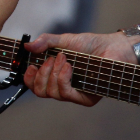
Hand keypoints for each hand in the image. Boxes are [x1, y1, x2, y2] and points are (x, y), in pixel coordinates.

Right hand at [22, 32, 139, 106]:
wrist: (112, 47)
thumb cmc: (91, 45)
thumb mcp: (64, 40)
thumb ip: (46, 42)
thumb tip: (27, 46)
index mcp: (55, 75)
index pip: (35, 85)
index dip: (28, 78)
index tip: (30, 66)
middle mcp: (63, 87)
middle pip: (40, 92)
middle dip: (41, 75)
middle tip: (50, 59)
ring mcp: (74, 94)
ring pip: (52, 93)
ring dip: (53, 74)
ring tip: (63, 59)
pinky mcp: (85, 99)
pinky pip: (66, 94)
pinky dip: (62, 79)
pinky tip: (68, 67)